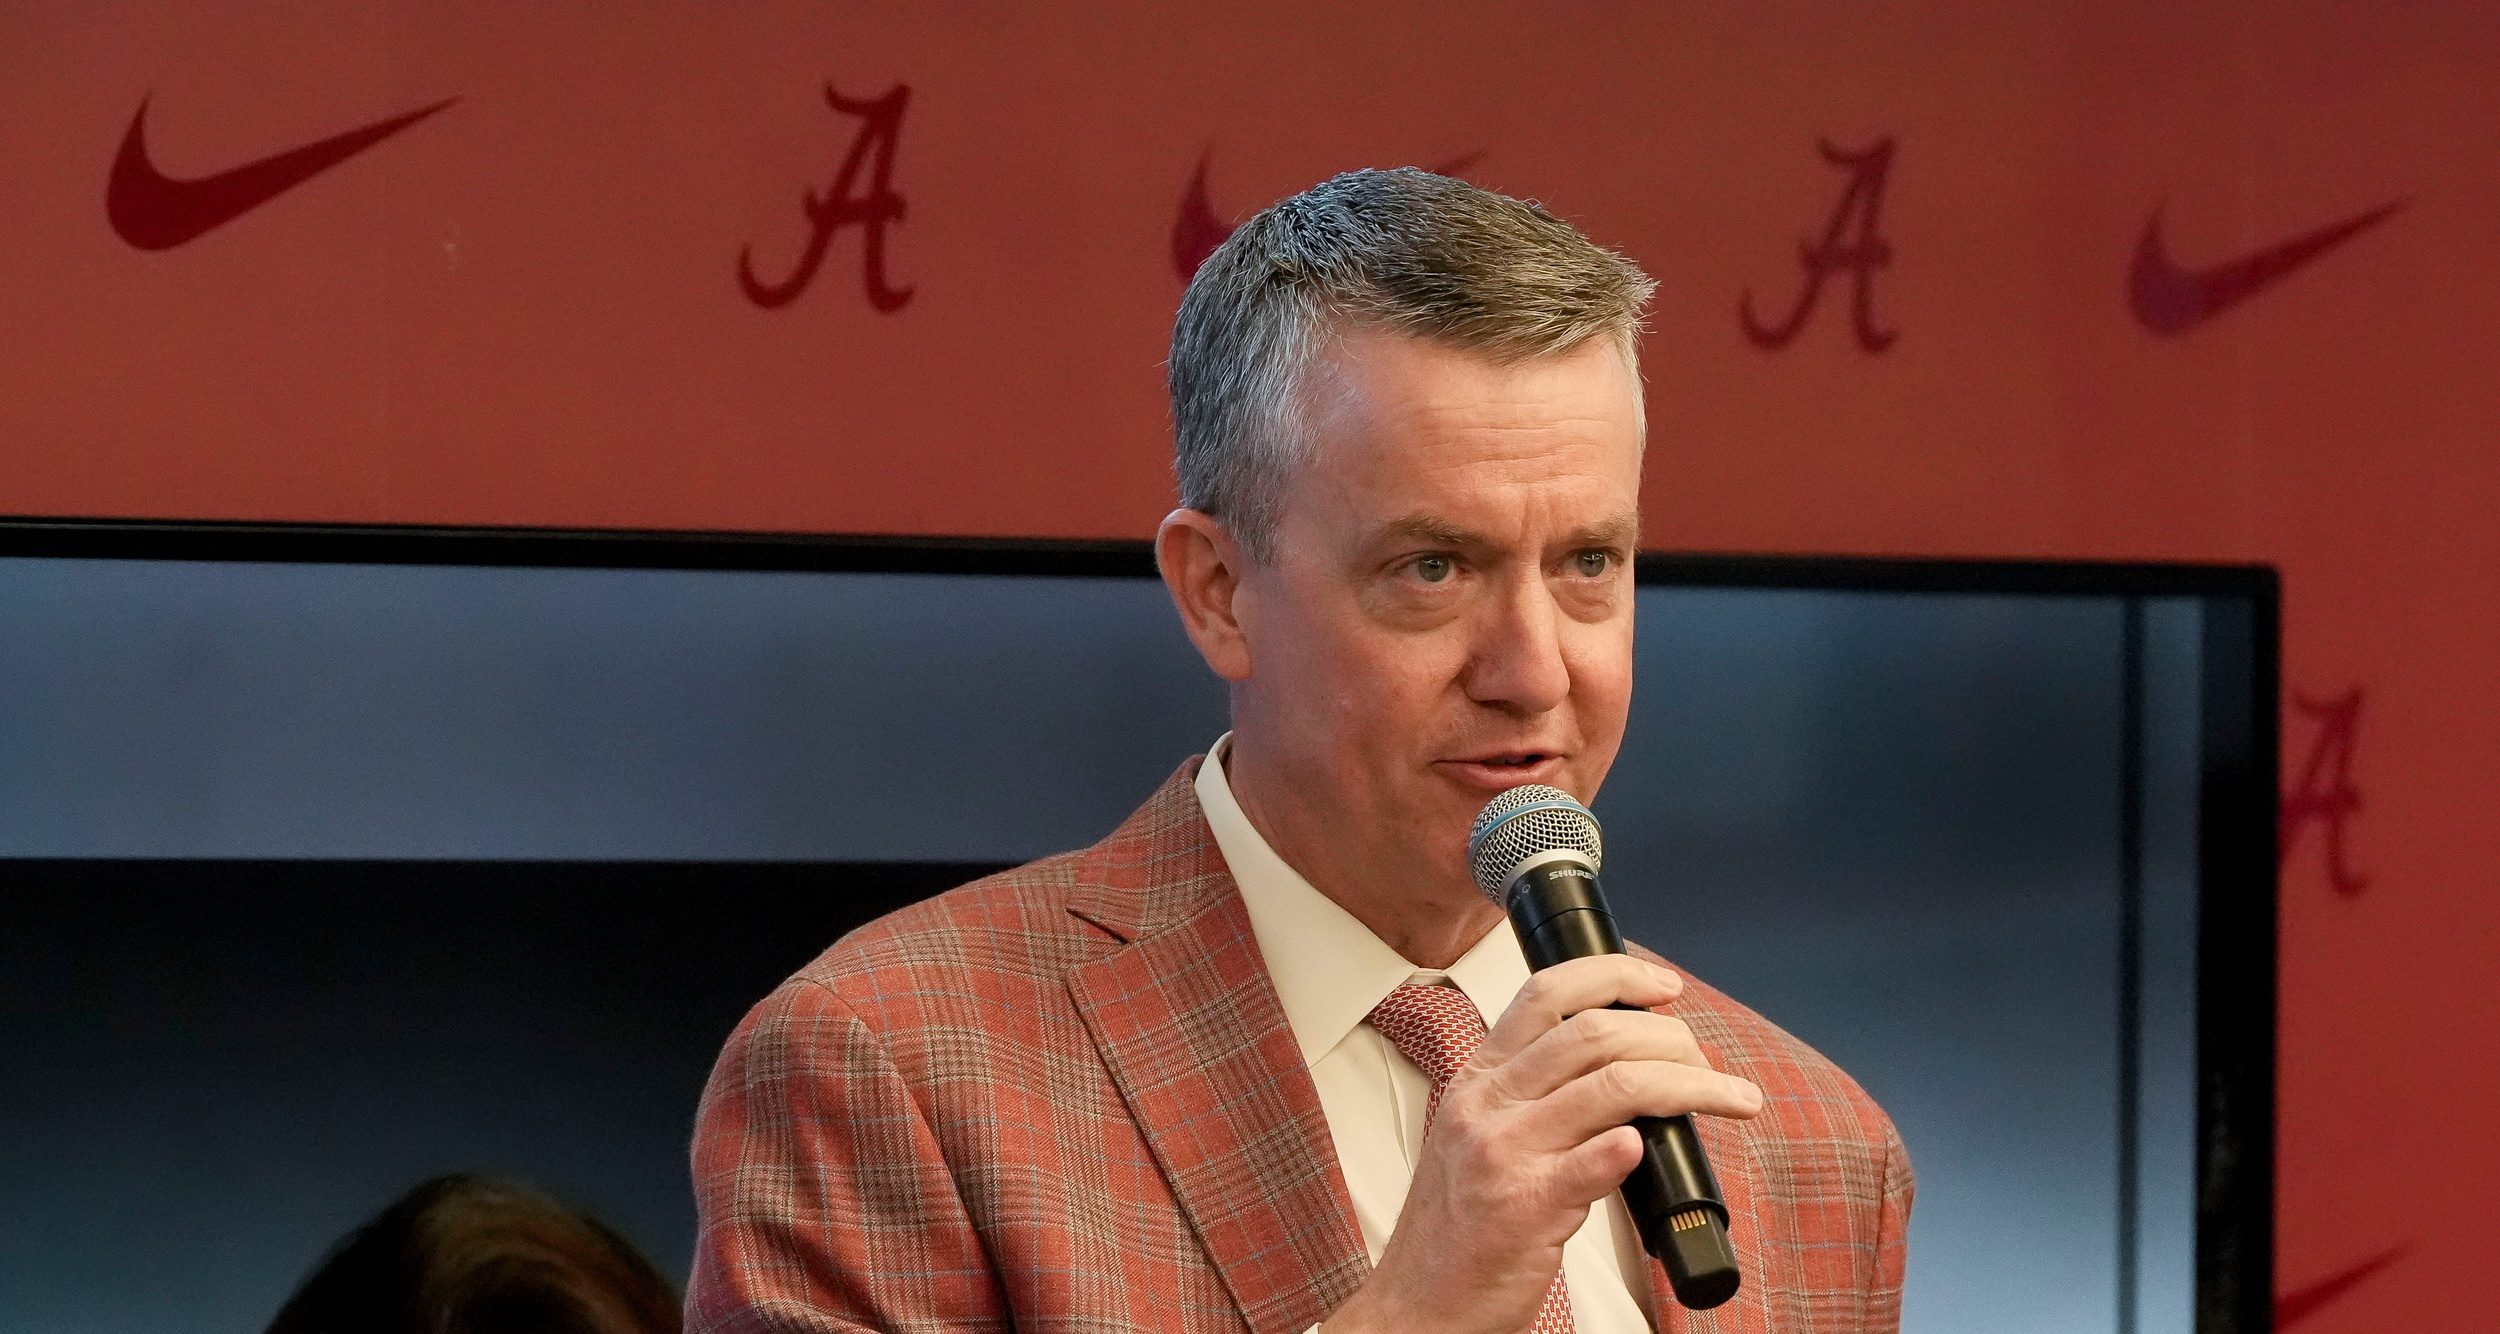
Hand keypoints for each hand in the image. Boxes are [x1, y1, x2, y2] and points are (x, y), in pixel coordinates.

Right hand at [1320, 956, 1764, 1333]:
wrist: (1421, 1305)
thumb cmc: (1459, 1228)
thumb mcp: (1478, 1138)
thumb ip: (1534, 1098)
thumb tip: (1624, 1070)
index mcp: (1478, 1079)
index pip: (1546, 994)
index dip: (1613, 977)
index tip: (1663, 988)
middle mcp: (1488, 1105)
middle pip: (1592, 1034)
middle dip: (1670, 1038)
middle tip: (1707, 1064)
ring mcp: (1504, 1153)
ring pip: (1613, 1086)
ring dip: (1690, 1087)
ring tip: (1731, 1098)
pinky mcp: (1525, 1208)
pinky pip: (1593, 1162)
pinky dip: (1634, 1146)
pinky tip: (1653, 1147)